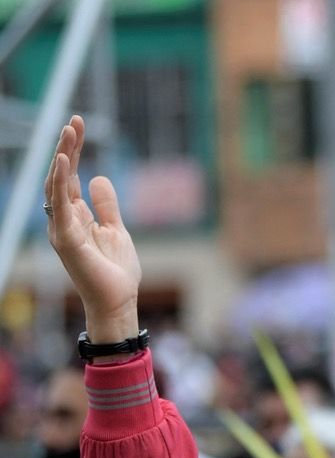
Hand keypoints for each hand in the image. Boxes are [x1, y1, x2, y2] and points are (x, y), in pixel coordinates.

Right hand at [43, 115, 140, 346]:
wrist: (118, 300)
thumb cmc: (116, 271)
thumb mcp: (116, 229)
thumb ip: (106, 205)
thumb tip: (97, 177)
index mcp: (76, 216)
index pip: (71, 176)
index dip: (74, 150)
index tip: (79, 124)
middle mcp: (64, 219)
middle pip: (62, 175)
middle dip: (67, 147)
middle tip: (75, 121)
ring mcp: (62, 228)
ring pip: (57, 185)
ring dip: (63, 157)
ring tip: (69, 131)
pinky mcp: (66, 239)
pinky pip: (60, 205)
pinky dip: (60, 181)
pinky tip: (64, 160)